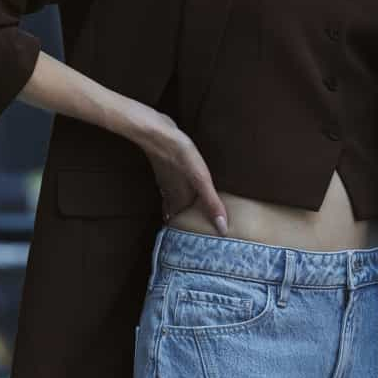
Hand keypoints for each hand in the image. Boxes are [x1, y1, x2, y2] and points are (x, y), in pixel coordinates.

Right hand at [125, 103, 226, 233]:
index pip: (183, 223)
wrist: (155, 132)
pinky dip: (175, 194)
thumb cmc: (179, 155)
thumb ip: (211, 203)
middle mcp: (172, 193)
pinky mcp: (166, 168)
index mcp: (180, 198)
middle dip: (185, 223)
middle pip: (178, 213)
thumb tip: (222, 229)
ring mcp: (167, 181)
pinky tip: (179, 189)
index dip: (188, 233)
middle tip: (191, 235)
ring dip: (180, 210)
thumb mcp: (200, 179)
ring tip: (187, 218)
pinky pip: (171, 188)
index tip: (193, 246)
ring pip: (174, 201)